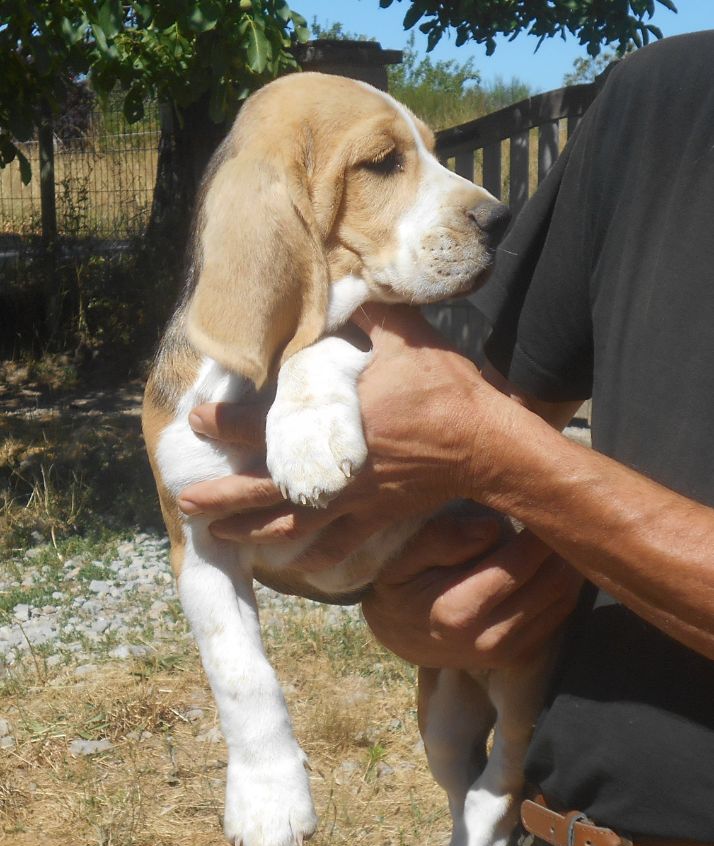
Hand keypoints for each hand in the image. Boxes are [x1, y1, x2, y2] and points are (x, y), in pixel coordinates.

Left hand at [179, 305, 497, 556]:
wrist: (485, 442)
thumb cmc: (443, 388)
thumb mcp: (404, 335)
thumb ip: (366, 310)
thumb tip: (342, 281)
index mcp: (332, 421)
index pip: (264, 424)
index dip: (226, 423)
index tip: (197, 421)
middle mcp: (332, 467)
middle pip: (264, 488)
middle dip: (222, 496)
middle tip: (185, 501)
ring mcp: (352, 498)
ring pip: (291, 522)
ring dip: (251, 529)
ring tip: (217, 534)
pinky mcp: (376, 516)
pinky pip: (339, 543)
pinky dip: (314, 555)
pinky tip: (293, 564)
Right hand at [362, 511, 582, 670]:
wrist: (396, 635)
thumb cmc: (399, 586)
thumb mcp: (403, 557)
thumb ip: (441, 540)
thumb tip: (492, 528)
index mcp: (457, 613)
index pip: (520, 564)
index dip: (540, 529)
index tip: (544, 498)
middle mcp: (488, 639)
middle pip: (552, 583)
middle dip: (561, 545)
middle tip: (560, 511)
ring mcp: (507, 653)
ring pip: (563, 600)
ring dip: (567, 564)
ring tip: (558, 532)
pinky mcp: (519, 657)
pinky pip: (559, 616)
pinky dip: (562, 586)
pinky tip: (551, 560)